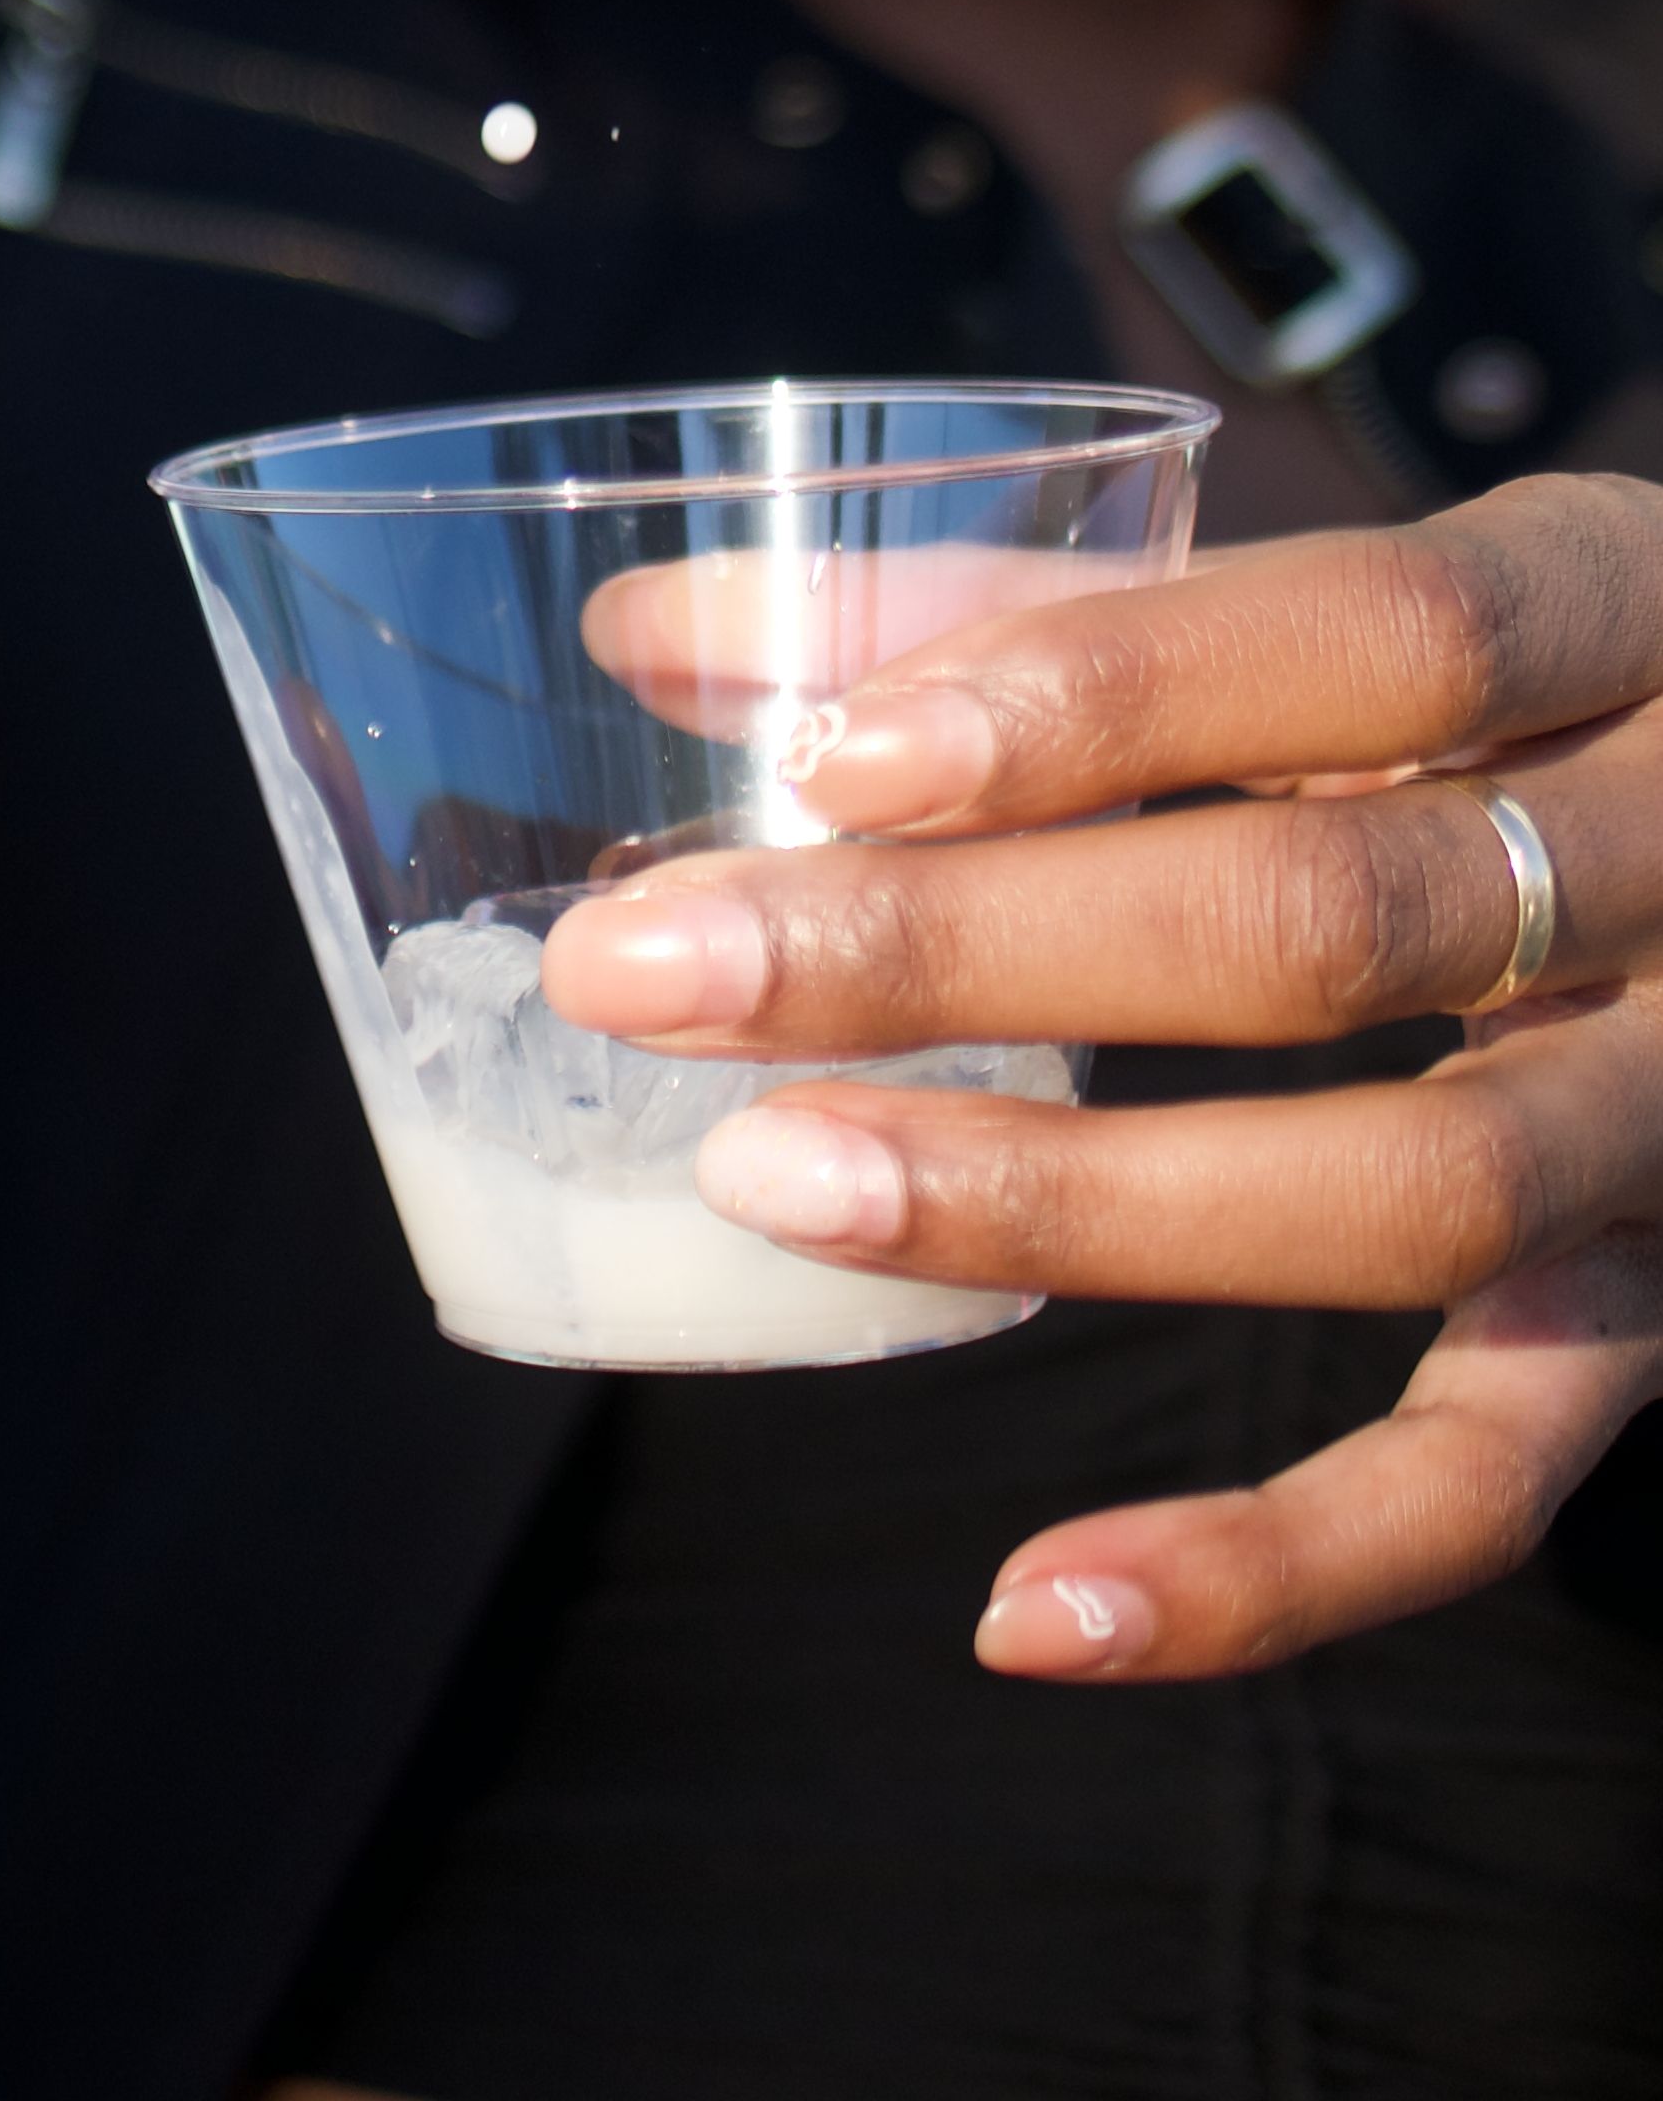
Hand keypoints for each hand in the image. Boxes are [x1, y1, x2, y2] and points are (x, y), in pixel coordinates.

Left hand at [539, 469, 1662, 1680]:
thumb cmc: (1526, 691)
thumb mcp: (1350, 603)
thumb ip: (1026, 604)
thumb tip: (659, 626)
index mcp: (1618, 606)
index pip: (1380, 638)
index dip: (1102, 695)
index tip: (831, 758)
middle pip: (1337, 916)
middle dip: (961, 946)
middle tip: (648, 968)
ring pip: (1412, 1194)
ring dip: (1058, 1201)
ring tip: (770, 1181)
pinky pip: (1490, 1477)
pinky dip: (1271, 1565)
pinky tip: (1035, 1609)